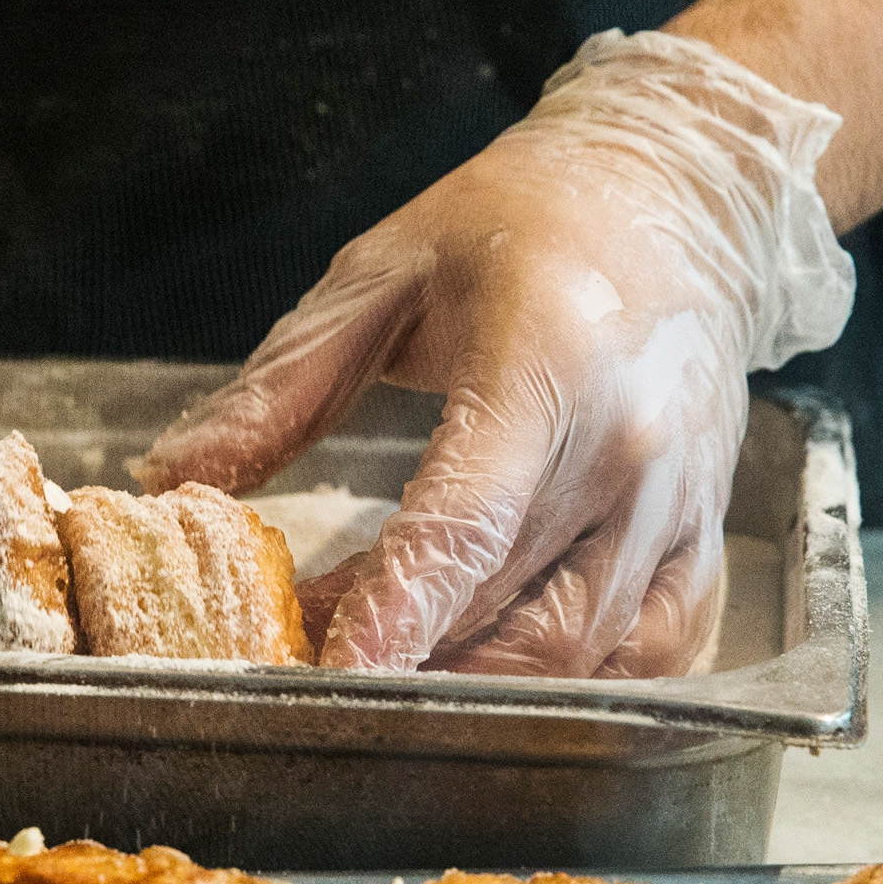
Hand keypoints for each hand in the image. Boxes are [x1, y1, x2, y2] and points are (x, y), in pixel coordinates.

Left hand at [139, 32, 847, 677]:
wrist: (678, 197)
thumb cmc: (522, 223)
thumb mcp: (381, 274)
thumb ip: (279, 388)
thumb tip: (175, 478)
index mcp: (548, 369)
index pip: (465, 524)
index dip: (395, 613)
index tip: (330, 673)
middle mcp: (629, 453)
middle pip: (505, 610)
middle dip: (396, 655)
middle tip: (300, 654)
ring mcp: (681, 509)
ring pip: (572, 654)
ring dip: (466, 680)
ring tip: (376, 659)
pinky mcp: (707, 544)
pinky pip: (646, 658)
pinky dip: (563, 686)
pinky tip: (485, 671)